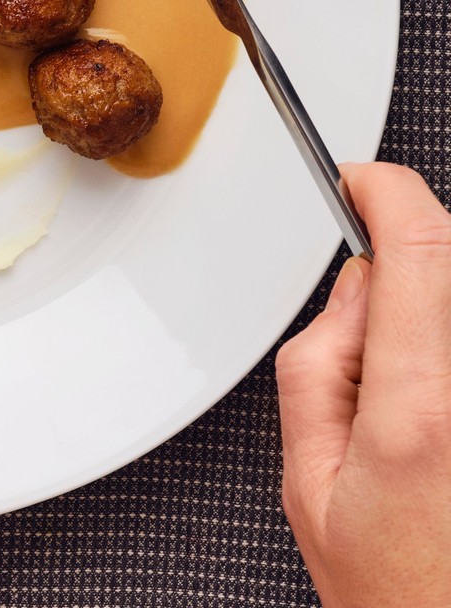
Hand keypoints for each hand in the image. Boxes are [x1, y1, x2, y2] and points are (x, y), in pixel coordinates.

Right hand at [277, 162, 450, 606]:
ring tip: (407, 390)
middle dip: (407, 255)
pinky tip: (432, 411)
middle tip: (372, 317)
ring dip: (433, 310)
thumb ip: (318, 368)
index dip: (386, 193)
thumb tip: (354, 293)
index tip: (359, 181)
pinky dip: (441, 346)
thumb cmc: (399, 595)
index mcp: (422, 411)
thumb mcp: (310, 484)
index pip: (422, 251)